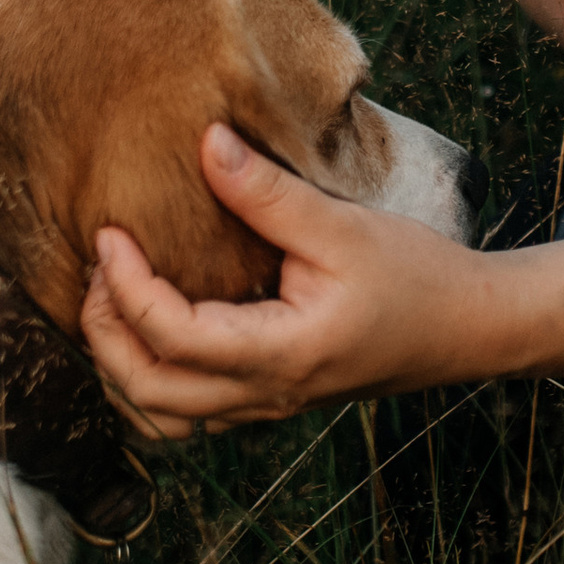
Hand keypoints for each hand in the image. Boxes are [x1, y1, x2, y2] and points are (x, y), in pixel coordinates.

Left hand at [79, 122, 563, 426]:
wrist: (468, 328)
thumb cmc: (415, 276)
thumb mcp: (341, 226)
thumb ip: (268, 193)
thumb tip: (206, 143)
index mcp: (279, 354)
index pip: (171, 336)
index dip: (124, 287)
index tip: (108, 233)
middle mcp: (265, 394)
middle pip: (147, 394)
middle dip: (103, 334)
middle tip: (95, 270)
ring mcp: (265, 406)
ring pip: (161, 420)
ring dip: (120, 367)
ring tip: (111, 302)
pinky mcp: (269, 399)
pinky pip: (187, 414)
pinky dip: (150, 380)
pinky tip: (150, 325)